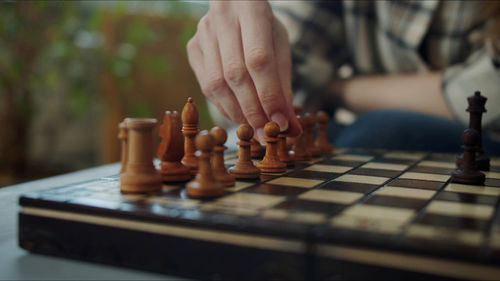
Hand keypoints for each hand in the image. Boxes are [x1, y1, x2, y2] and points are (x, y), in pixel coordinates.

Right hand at [186, 1, 300, 141]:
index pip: (258, 59)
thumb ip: (284, 85)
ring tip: (255, 130)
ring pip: (217, 84)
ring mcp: (204, 32)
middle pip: (236, 75)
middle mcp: (222, 17)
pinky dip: (224, 107)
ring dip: (237, 113)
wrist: (235, 3)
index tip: (281, 122)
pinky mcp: (193, 47)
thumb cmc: (264, 28)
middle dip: (254, 111)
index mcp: (251, 7)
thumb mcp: (280, 46)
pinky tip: (238, 117)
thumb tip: (292, 127)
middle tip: (267, 135)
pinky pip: (206, 86)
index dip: (269, 95)